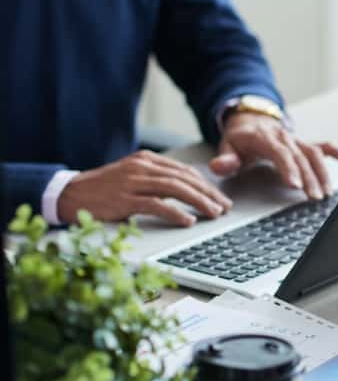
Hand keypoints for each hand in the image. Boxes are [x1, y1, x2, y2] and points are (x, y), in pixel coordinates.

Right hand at [58, 151, 233, 226]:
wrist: (69, 194)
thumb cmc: (104, 189)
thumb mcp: (133, 176)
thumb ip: (159, 178)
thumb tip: (190, 187)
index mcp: (146, 160)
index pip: (184, 171)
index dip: (206, 185)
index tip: (221, 198)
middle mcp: (141, 168)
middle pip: (184, 179)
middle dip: (208, 193)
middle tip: (224, 207)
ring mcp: (132, 182)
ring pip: (175, 189)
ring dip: (198, 202)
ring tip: (213, 213)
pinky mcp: (123, 199)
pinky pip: (156, 205)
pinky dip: (175, 212)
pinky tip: (188, 220)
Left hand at [209, 112, 337, 200]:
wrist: (251, 121)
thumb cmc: (240, 140)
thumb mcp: (227, 146)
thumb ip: (225, 158)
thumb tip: (220, 166)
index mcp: (265, 137)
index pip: (280, 152)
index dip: (288, 168)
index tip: (294, 185)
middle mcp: (285, 137)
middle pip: (301, 157)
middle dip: (309, 178)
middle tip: (313, 197)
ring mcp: (298, 140)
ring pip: (315, 155)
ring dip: (323, 174)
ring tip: (325, 193)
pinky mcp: (307, 144)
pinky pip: (327, 147)